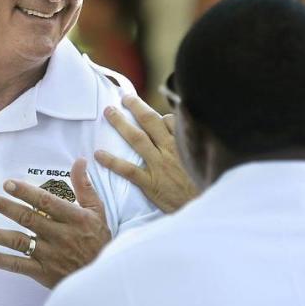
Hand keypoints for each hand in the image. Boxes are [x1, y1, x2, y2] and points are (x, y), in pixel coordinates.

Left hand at [0, 158, 110, 288]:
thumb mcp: (97, 211)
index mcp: (74, 218)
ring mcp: (51, 255)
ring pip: (20, 243)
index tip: (8, 184)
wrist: (104, 276)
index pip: (46, 202)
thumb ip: (84, 186)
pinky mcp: (44, 273)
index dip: (26, 192)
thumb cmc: (99, 240)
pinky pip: (20, 266)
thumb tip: (79, 160)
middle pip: (29, 219)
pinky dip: (1, 262)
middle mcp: (61, 236)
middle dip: (6, 208)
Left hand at [95, 94, 197, 213]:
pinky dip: (112, 161)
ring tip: (109, 111)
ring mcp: (159, 166)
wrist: (205, 208)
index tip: (151, 114)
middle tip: (124, 98)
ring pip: (136, 139)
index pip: (169, 120)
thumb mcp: (204, 163)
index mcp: (184, 145)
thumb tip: (179, 133)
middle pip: (150, 121)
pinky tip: (99, 154)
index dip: (158, 115)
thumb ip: (191, 148)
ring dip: (121, 123)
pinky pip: (128, 169)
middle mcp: (170, 151)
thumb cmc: (205, 187)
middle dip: (135, 106)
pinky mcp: (151, 183)